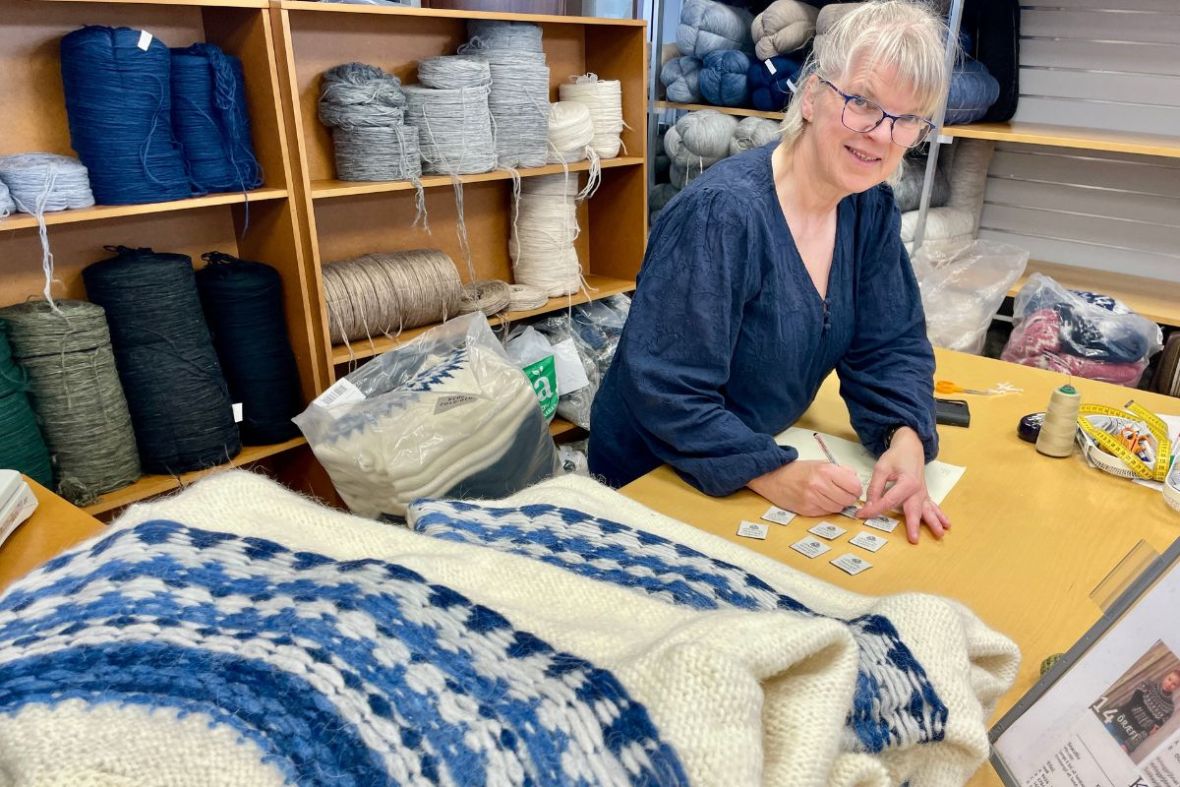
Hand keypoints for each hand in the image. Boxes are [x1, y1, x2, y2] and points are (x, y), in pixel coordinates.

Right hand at [748, 460, 862, 516]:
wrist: (773, 477)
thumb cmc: (798, 470)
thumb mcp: (821, 463)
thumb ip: (840, 471)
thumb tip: (855, 481)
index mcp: (826, 470)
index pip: (854, 486)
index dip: (855, 489)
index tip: (852, 489)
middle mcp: (820, 485)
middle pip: (848, 500)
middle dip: (848, 498)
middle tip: (841, 494)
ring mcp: (812, 499)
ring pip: (838, 508)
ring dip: (837, 504)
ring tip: (828, 497)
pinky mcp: (806, 510)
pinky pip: (826, 513)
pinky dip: (826, 508)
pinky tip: (818, 501)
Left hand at [857, 427, 949, 544]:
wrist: (910, 447)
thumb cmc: (896, 456)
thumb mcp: (881, 468)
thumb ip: (876, 487)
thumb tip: (870, 505)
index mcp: (906, 483)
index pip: (889, 501)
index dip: (875, 509)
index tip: (862, 515)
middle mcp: (917, 490)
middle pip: (913, 510)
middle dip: (913, 525)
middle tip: (914, 539)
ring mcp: (922, 493)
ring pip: (927, 510)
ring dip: (934, 522)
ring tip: (940, 534)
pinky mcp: (924, 494)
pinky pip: (932, 506)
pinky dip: (939, 515)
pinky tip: (946, 524)